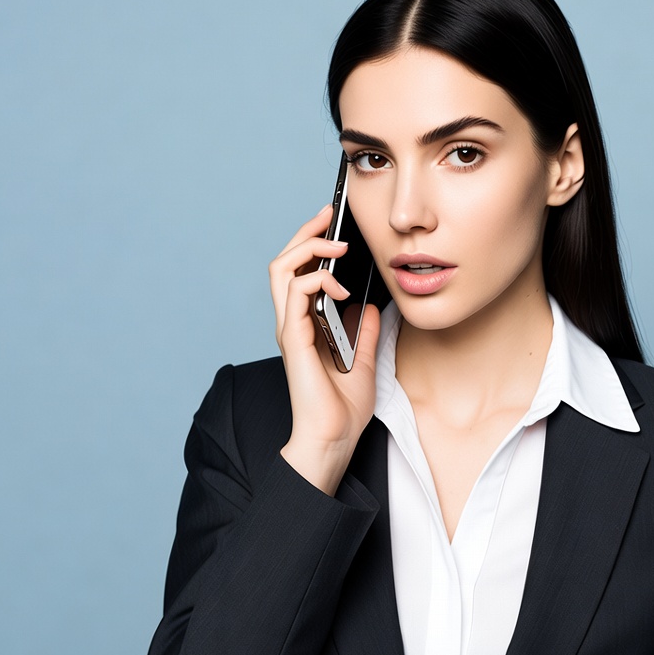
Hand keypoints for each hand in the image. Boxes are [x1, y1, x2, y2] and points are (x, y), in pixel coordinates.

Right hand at [269, 205, 380, 494]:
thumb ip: (365, 334)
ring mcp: (290, 330)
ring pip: (281, 271)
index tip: (333, 226)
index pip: (298, 273)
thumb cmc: (343, 409)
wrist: (333, 439)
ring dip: (308, 249)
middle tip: (328, 216)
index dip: (311, 245)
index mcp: (305, 327)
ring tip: (336, 245)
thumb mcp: (365, 362)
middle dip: (304, 234)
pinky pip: (296, 294)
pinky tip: (340, 287)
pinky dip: (317, 280)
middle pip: (283, 263)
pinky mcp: (294, 339)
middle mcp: (292, 324)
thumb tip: (372, 310)